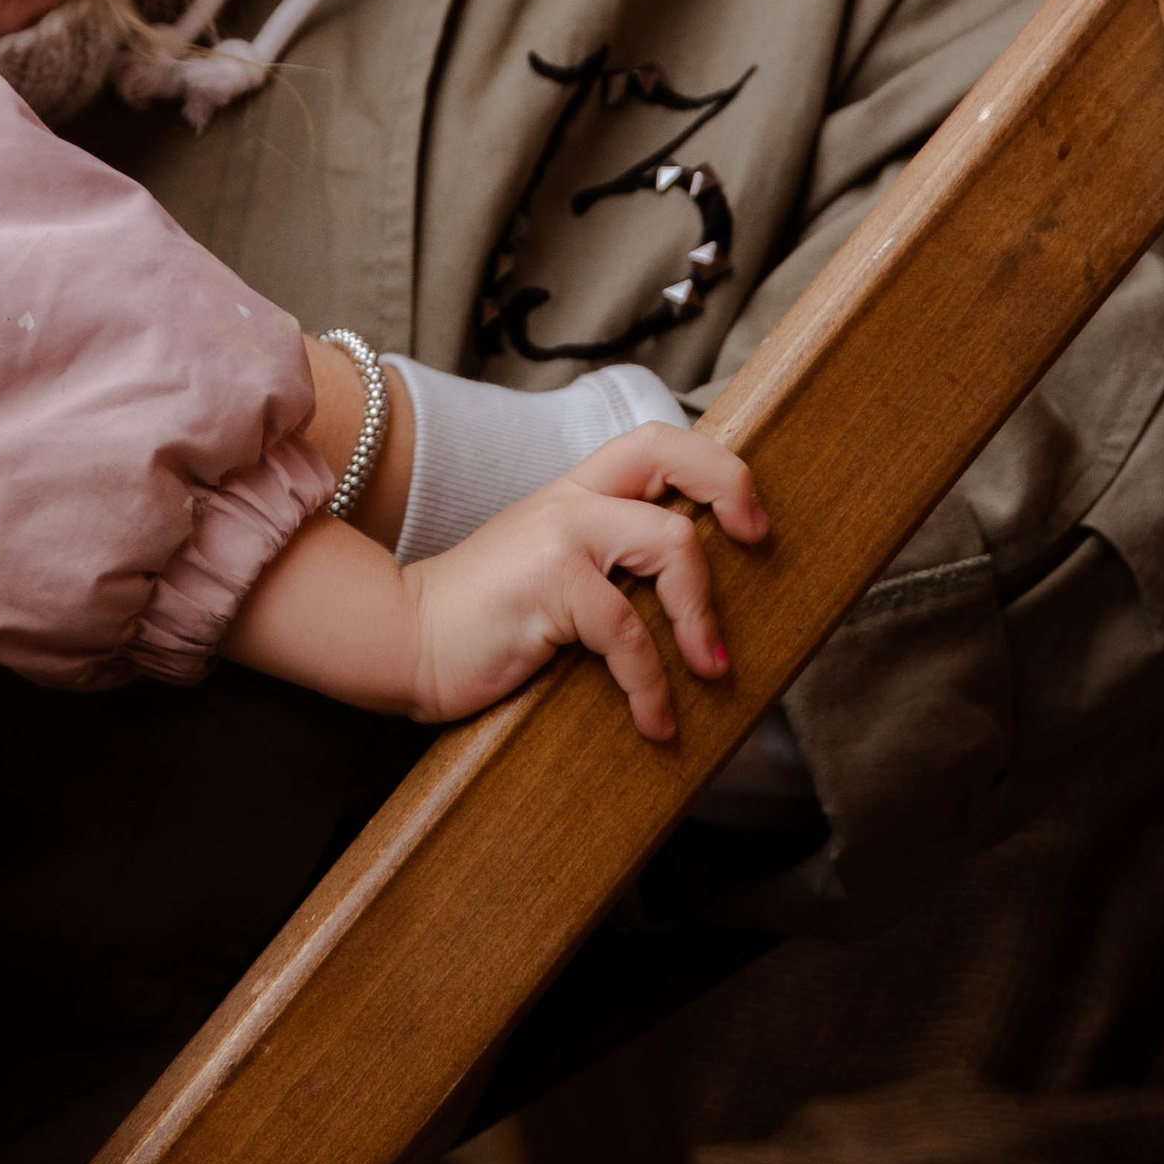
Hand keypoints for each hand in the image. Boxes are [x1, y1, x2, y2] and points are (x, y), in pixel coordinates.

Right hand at [406, 426, 768, 736]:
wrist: (405, 642)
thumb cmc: (484, 624)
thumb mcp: (553, 577)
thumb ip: (609, 569)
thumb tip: (697, 606)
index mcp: (574, 495)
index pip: (654, 443)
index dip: (714, 466)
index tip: (748, 521)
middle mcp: (569, 501)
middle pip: (667, 454)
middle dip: (732, 489)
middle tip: (757, 546)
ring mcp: (557, 536)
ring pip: (668, 543)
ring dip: (702, 617)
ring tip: (708, 671)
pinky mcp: (547, 584)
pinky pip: (628, 631)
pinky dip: (651, 685)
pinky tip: (653, 721)